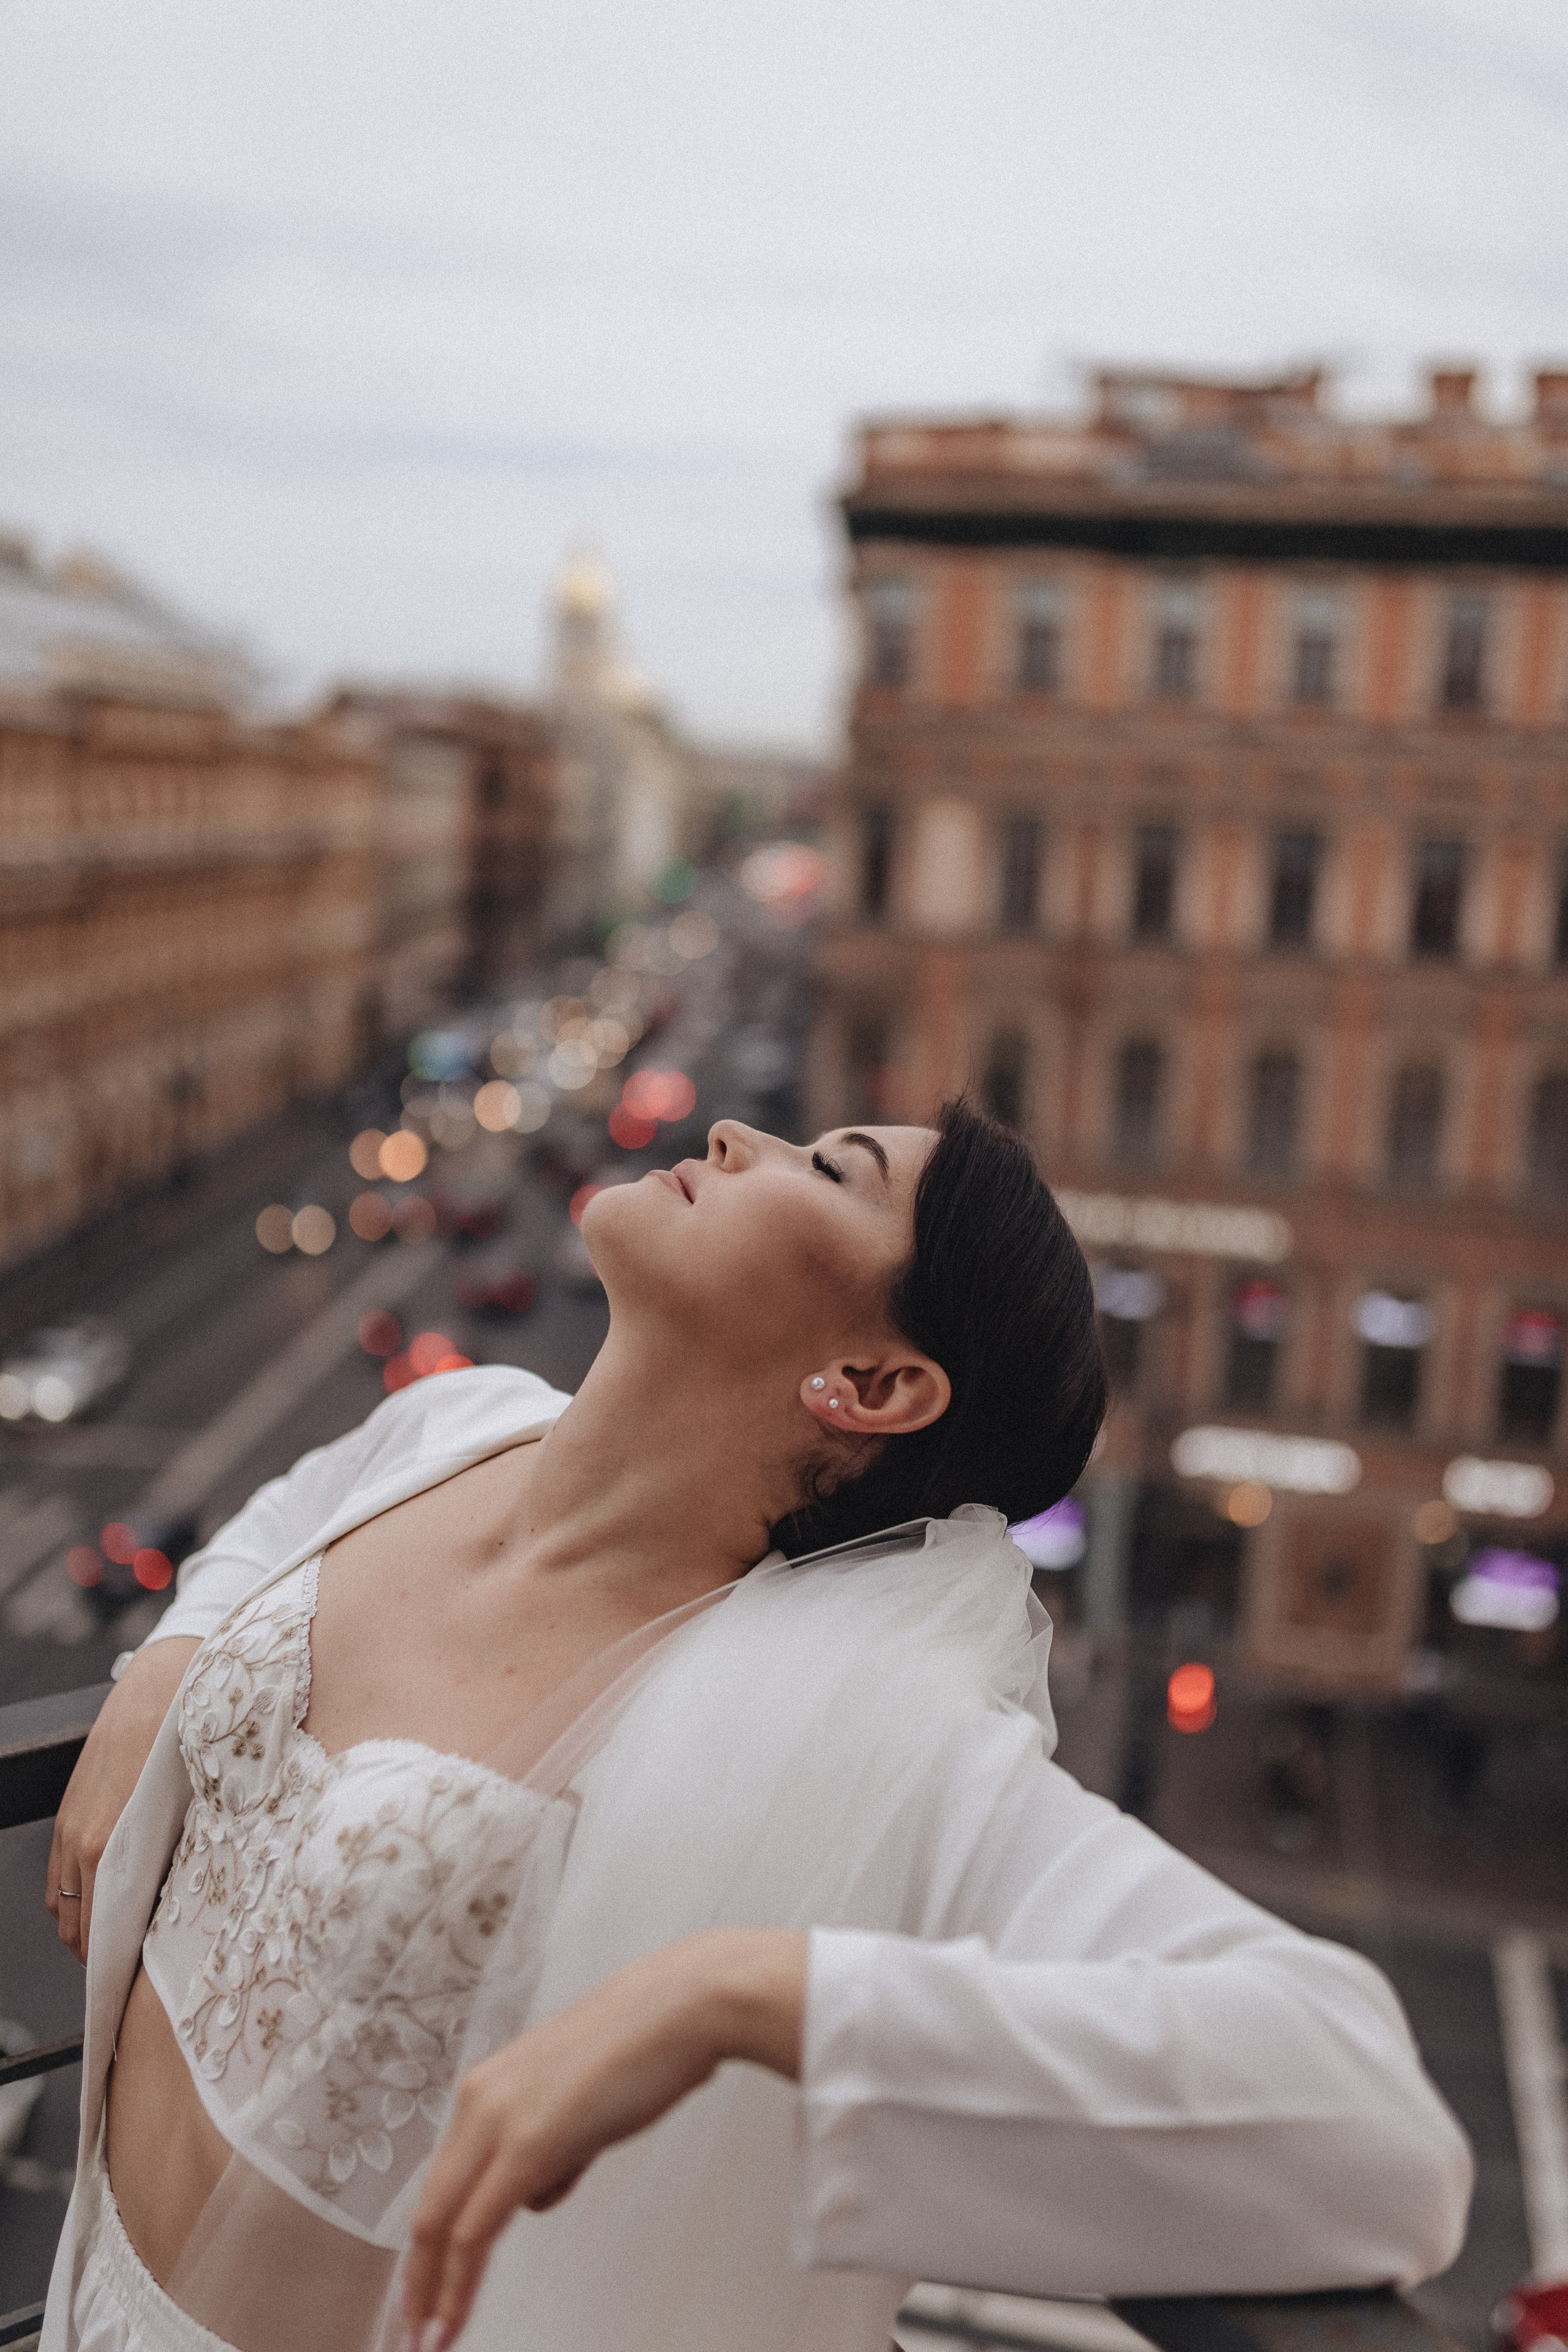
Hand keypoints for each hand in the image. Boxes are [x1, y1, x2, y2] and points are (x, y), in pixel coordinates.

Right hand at [46, 1637, 197, 1963]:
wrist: (161, 1680)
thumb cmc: (190, 1741)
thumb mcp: (197, 1807)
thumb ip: (183, 1860)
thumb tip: (185, 1912)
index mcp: (109, 1846)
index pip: (101, 1934)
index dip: (119, 1967)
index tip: (140, 1986)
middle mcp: (81, 1842)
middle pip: (77, 1930)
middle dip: (104, 1956)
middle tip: (138, 1971)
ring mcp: (70, 1827)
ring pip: (63, 1907)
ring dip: (88, 1928)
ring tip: (125, 1942)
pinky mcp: (68, 1812)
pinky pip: (59, 1876)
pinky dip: (77, 1898)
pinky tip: (108, 1901)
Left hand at [401, 1926, 806, 2349]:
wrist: (679, 2007)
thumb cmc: (643, 2047)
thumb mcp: (579, 2105)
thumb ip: (551, 2149)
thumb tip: (538, 2192)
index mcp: (489, 2087)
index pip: (444, 2180)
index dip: (430, 2242)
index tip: (423, 2289)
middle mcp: (479, 2099)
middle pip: (429, 2208)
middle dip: (417, 2279)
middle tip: (412, 2330)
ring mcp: (499, 2119)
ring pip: (443, 2223)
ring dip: (436, 2289)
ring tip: (435, 2338)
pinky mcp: (526, 2142)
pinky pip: (476, 2229)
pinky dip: (459, 2281)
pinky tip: (453, 2317)